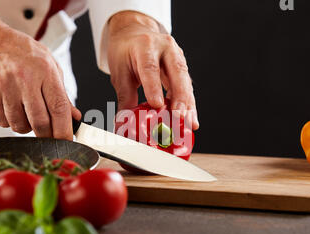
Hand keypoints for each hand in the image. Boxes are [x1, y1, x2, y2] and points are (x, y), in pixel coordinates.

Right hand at [0, 14, 80, 138]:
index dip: (64, 130)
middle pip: (40, 123)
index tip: (67, 141)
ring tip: (27, 111)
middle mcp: (23, 80)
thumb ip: (61, 93)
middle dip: (47, 135)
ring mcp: (3, 89)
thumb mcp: (48, 64)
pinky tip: (11, 107)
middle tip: (49, 134)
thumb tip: (74, 117)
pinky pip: (3, 123)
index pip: (58, 108)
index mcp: (44, 70)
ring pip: (20, 126)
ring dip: (27, 126)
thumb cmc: (20, 52)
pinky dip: (10, 121)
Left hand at [107, 11, 198, 129]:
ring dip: (188, 104)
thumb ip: (125, 96)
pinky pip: (187, 86)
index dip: (154, 87)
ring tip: (189, 123)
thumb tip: (124, 120)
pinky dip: (188, 104)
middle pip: (176, 72)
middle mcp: (165, 47)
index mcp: (145, 45)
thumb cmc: (126, 52)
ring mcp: (177, 55)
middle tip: (179, 116)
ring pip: (185, 80)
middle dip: (180, 96)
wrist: (134, 34)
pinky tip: (189, 118)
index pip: (150, 67)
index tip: (156, 105)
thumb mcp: (119, 72)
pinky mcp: (182, 66)